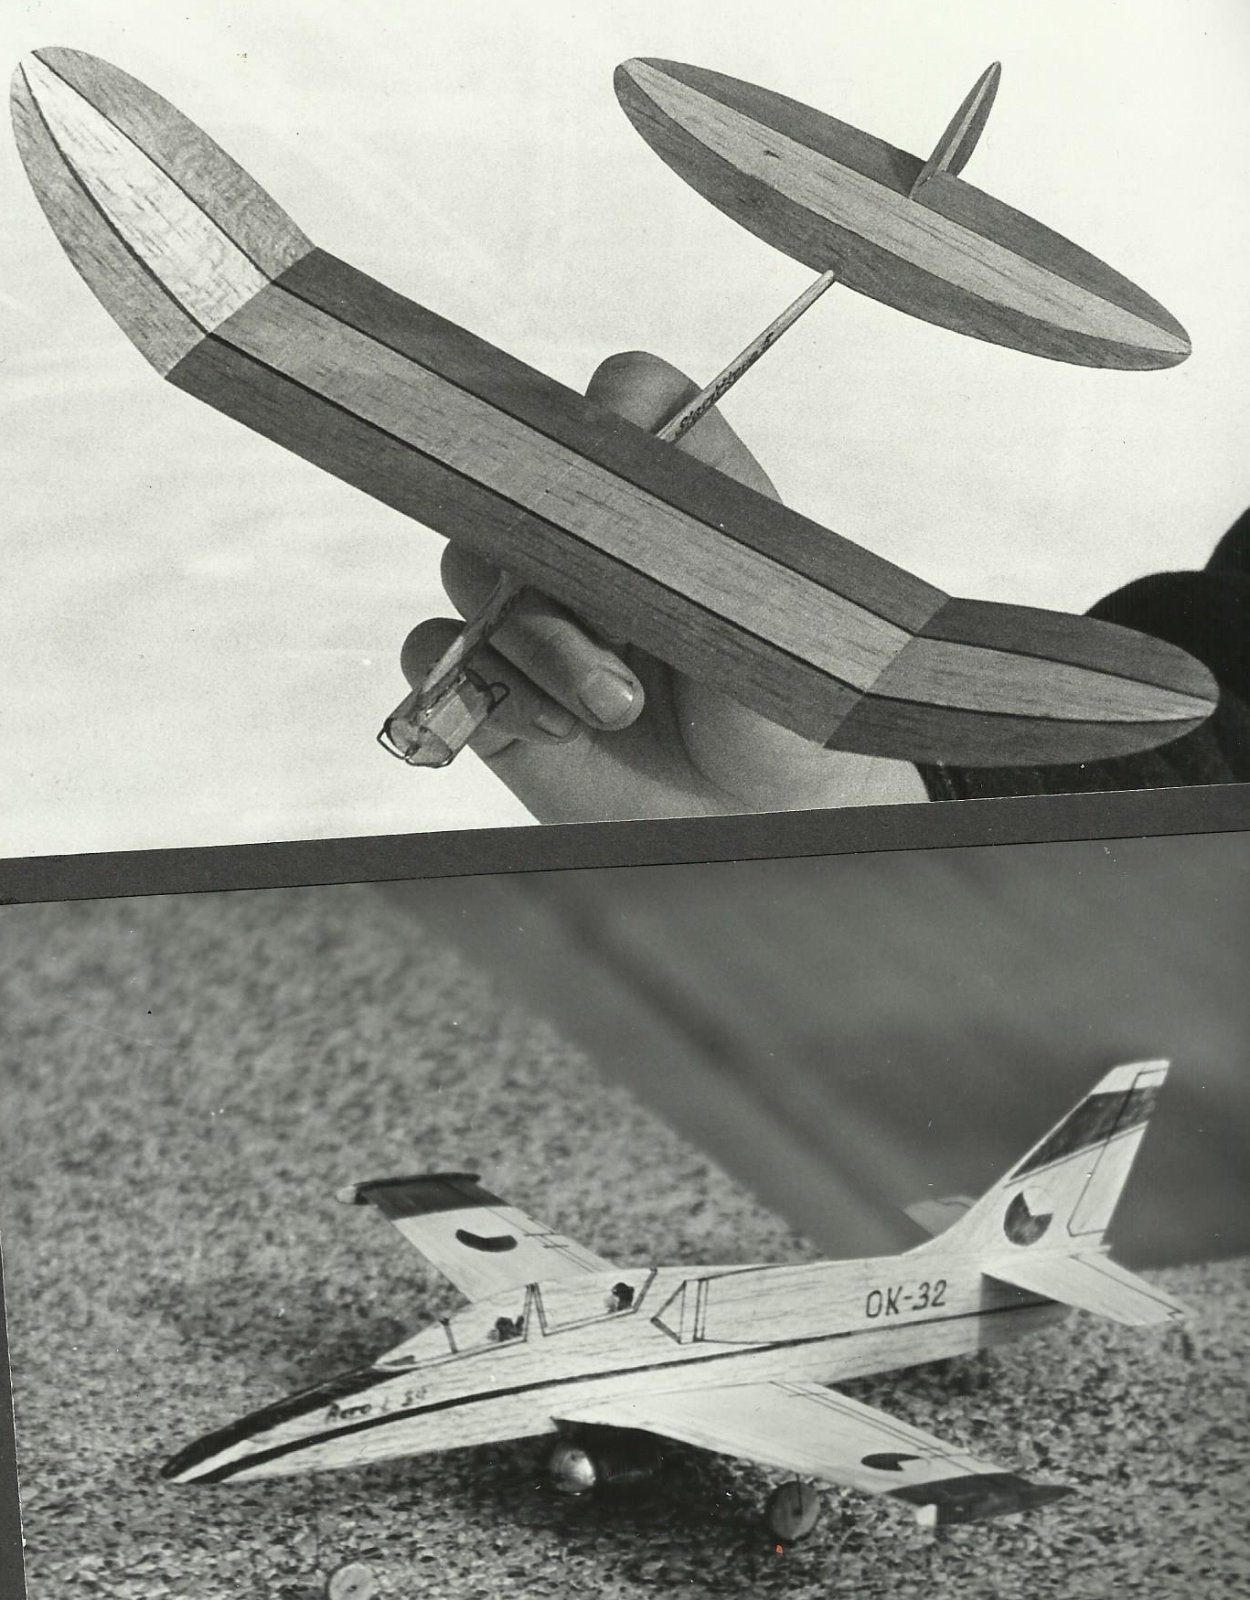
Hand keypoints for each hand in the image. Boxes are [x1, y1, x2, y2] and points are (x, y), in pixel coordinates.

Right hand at [399, 352, 926, 821]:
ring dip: (535, 643)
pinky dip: (476, 685)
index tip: (630, 484)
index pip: (628, 403)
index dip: (615, 420)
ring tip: (609, 709)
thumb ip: (698, 502)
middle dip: (560, 568)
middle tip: (626, 639)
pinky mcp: (491, 684)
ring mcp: (535, 612)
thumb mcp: (766, 604)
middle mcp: (592, 544)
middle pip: (518, 488)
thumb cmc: (778, 718)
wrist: (752, 829)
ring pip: (470, 571)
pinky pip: (430, 651)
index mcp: (668, 503)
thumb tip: (629, 412)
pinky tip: (550, 729)